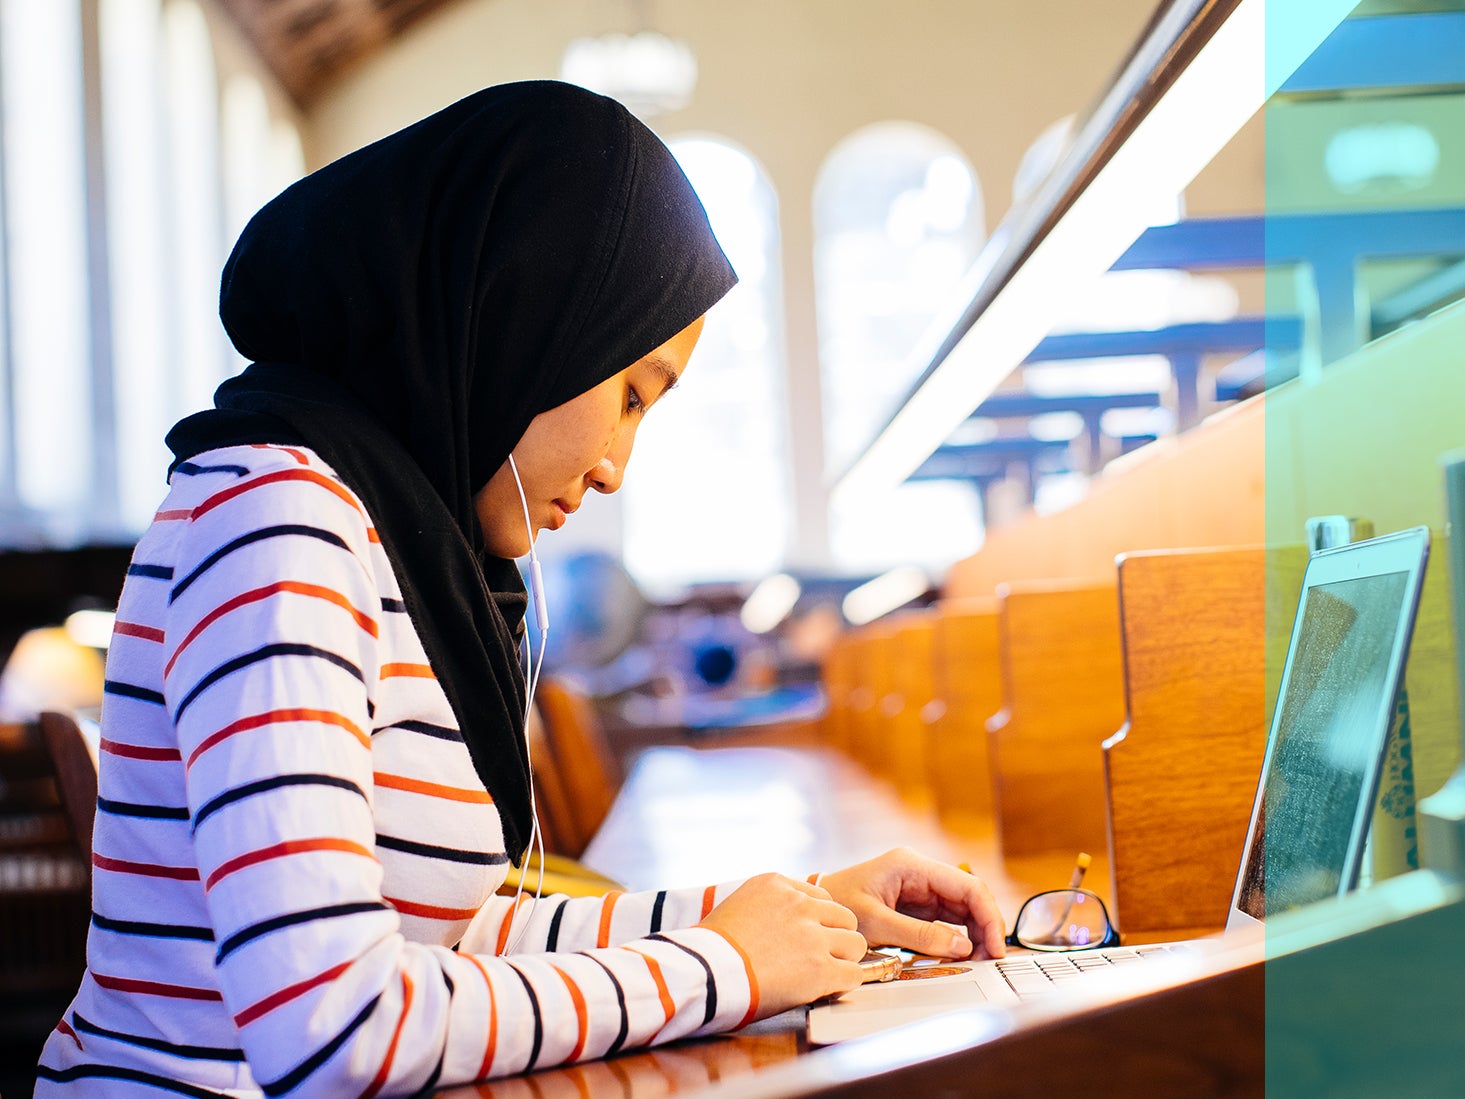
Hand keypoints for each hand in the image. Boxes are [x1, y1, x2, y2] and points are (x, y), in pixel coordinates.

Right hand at [699, 873, 866, 1018]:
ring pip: (856, 944)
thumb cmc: (709, 947)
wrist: (703, 972)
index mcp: (777, 884)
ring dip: (844, 959)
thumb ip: (767, 906)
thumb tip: (780, 923)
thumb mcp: (737, 904)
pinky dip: (845, 983)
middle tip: (821, 956)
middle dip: (836, 937)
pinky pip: (855, 974)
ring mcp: (812, 936)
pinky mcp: (820, 968)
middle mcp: (799, 904)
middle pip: (844, 918)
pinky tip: (830, 988)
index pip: (821, 898)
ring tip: (825, 973)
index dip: (819, 921)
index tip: (809, 937)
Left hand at [818, 848, 1005, 960]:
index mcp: (910, 865)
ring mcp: (918, 887)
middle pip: (968, 896)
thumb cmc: (834, 907)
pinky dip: (957, 937)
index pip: (966, 885)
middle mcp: (918, 872)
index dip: (988, 915)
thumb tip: (962, 946)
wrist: (812, 911)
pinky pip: (946, 919)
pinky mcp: (914, 904)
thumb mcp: (875, 923)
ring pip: (961, 909)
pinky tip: (961, 954)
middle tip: (989, 959)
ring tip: (978, 960)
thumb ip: (919, 936)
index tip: (995, 946)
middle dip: (984, 927)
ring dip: (973, 933)